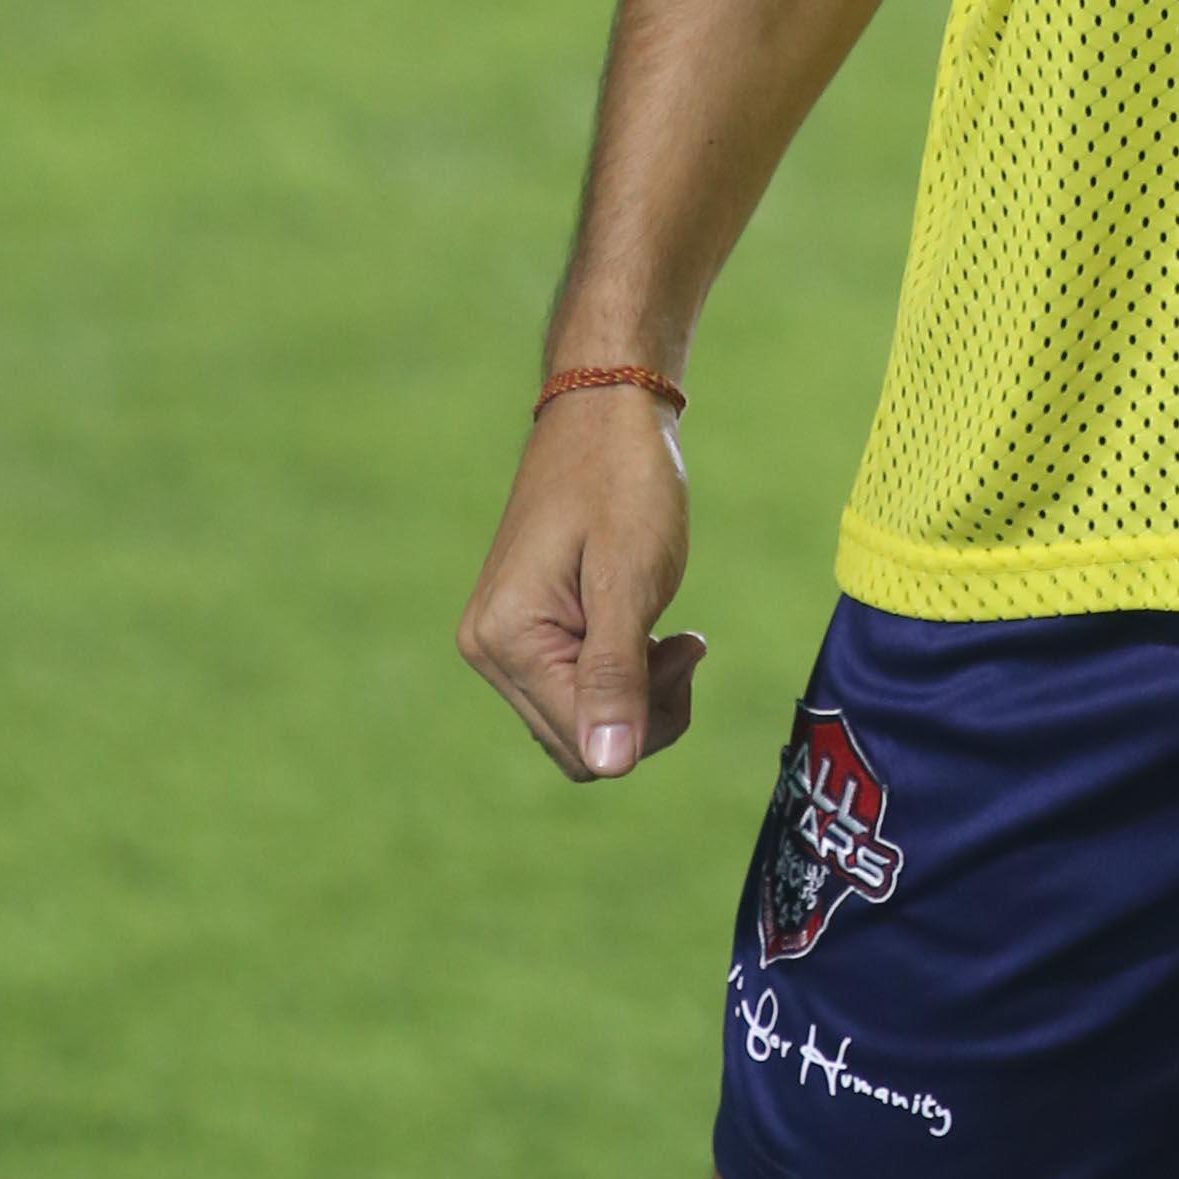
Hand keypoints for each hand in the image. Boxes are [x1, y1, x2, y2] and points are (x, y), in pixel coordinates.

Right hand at [458, 388, 704, 782]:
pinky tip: (652, 632)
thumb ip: (617, 675)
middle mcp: (489, 649)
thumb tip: (611, 766)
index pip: (582, 741)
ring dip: (639, 693)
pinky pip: (577, 690)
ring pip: (580, 723)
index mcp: (505, 639)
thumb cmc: (623, 482)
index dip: (648, 720)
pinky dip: (624, 675)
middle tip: (685, 643)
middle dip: (645, 710)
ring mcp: (503, 641)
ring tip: (673, 633)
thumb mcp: (630, 579)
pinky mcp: (526, 631)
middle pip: (578, 743)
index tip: (688, 649)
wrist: (605, 412)